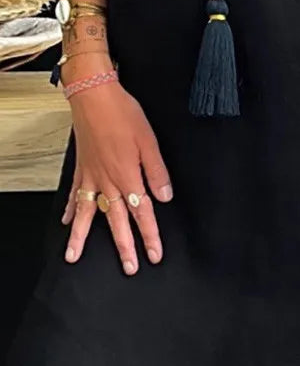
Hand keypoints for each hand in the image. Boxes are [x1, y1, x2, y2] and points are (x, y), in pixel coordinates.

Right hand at [60, 58, 171, 274]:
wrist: (94, 98)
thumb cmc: (124, 116)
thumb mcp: (150, 142)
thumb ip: (157, 172)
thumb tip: (165, 197)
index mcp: (128, 177)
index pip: (142, 214)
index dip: (149, 236)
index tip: (154, 255)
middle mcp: (107, 182)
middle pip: (116, 221)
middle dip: (123, 246)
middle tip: (128, 268)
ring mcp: (91, 177)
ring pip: (88, 214)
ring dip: (82, 237)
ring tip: (74, 258)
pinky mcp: (81, 168)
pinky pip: (76, 195)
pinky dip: (72, 210)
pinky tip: (68, 222)